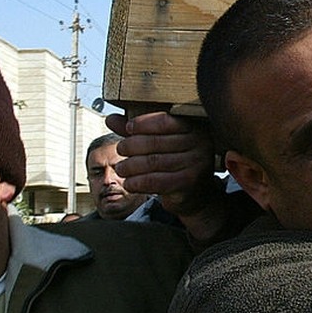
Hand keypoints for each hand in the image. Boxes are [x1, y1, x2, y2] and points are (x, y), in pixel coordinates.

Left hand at [107, 112, 222, 218]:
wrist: (195, 193)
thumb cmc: (175, 162)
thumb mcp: (159, 143)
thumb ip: (138, 131)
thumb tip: (111, 119)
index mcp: (194, 128)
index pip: (165, 121)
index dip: (143, 123)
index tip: (128, 128)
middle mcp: (200, 144)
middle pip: (156, 142)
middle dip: (132, 145)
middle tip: (120, 150)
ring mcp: (196, 164)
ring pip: (153, 162)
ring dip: (131, 166)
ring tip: (121, 168)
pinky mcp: (188, 183)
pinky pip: (156, 181)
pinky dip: (138, 182)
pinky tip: (129, 183)